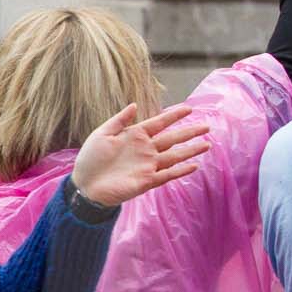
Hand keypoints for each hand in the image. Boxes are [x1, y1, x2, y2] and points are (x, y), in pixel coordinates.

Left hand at [71, 104, 211, 205]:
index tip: (189, 108)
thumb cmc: (90, 159)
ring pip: (174, 156)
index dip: (173, 115)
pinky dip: (180, 171)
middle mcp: (145, 149)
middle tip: (207, 126)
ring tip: (207, 144)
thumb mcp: (102, 134)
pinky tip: (194, 166)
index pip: (159, 123)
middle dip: (189, 132)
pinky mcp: (146, 181)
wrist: (85, 186)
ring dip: (190, 150)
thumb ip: (119, 120)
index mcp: (135, 135)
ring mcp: (147, 165)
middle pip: (172, 138)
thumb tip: (134, 105)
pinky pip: (167, 175)